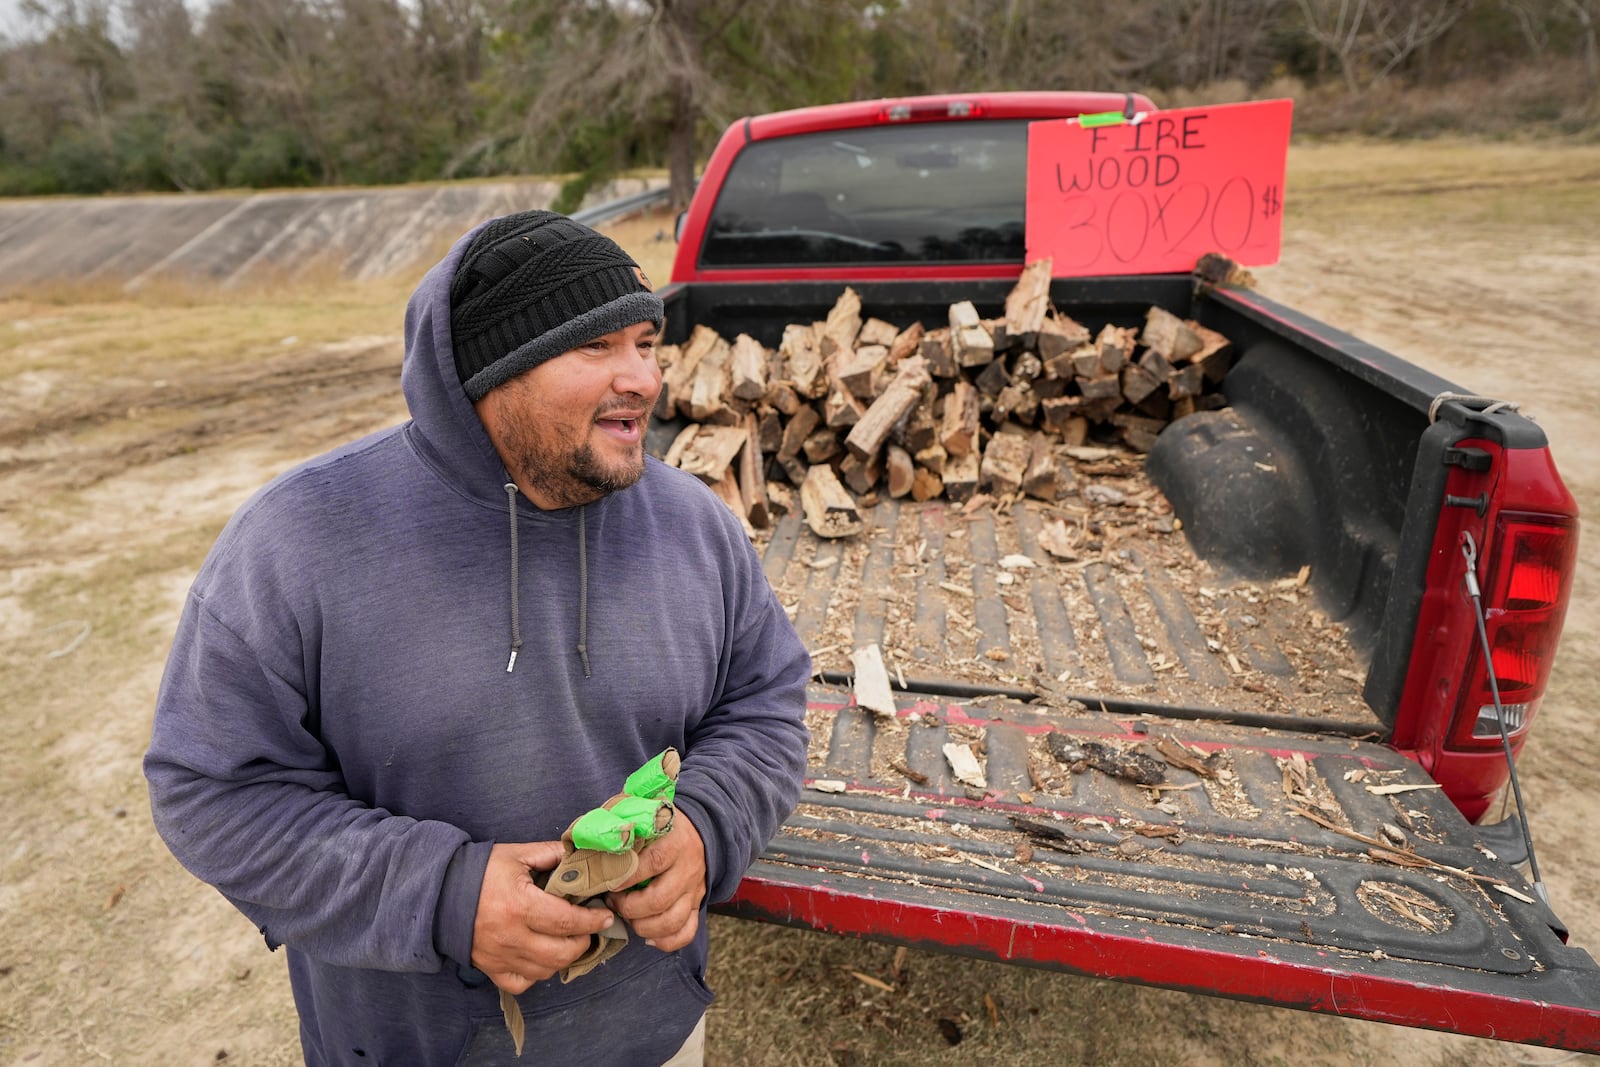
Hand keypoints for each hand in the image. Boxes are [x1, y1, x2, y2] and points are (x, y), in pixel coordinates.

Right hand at [471, 841, 618, 993]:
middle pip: (561, 952)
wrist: (439, 893)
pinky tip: (543, 957)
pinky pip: (522, 983)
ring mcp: (500, 956)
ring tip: (571, 940)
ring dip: (564, 958)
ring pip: (546, 970)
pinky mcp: (490, 968)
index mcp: (520, 905)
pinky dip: (538, 974)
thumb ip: (551, 853)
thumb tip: (581, 853)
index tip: (606, 915)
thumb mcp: (517, 855)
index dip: (593, 920)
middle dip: (584, 941)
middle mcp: (511, 936)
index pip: (568, 921)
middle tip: (590, 928)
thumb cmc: (479, 871)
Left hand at [606, 810, 706, 952]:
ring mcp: (693, 889)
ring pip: (672, 921)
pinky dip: (666, 941)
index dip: (628, 877)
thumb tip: (580, 837)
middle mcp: (687, 868)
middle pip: (660, 899)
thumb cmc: (659, 823)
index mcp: (673, 842)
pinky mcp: (697, 905)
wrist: (702, 829)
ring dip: (643, 927)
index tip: (608, 883)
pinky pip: (686, 932)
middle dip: (630, 908)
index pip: (653, 862)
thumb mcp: (641, 812)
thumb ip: (615, 823)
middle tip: (612, 902)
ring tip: (627, 918)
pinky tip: (648, 936)